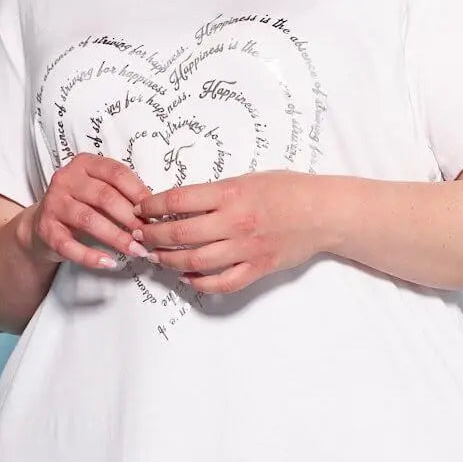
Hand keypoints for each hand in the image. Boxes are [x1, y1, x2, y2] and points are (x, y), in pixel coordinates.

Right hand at [20, 153, 155, 270]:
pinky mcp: (45, 229)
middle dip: (130, 218)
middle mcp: (66, 179)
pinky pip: (69, 245)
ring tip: (136, 250)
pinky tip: (109, 263)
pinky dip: (90, 256)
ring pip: (89, 220)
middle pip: (105, 197)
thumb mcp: (99, 190)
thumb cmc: (81, 205)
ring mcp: (53, 203)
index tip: (155, 212)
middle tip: (148, 235)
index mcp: (84, 164)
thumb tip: (155, 211)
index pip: (117, 173)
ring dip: (116, 238)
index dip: (139, 193)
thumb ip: (122, 194)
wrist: (42, 224)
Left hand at [132, 170, 325, 293]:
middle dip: (151, 236)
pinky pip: (221, 283)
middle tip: (138, 236)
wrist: (324, 212)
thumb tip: (178, 204)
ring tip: (155, 257)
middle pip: (179, 233)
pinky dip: (199, 283)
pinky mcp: (257, 268)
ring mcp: (246, 249)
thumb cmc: (287, 190)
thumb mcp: (248, 179)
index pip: (177, 200)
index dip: (151, 206)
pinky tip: (187, 277)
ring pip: (194, 261)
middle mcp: (235, 222)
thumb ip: (215, 192)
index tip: (140, 210)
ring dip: (168, 260)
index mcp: (231, 193)